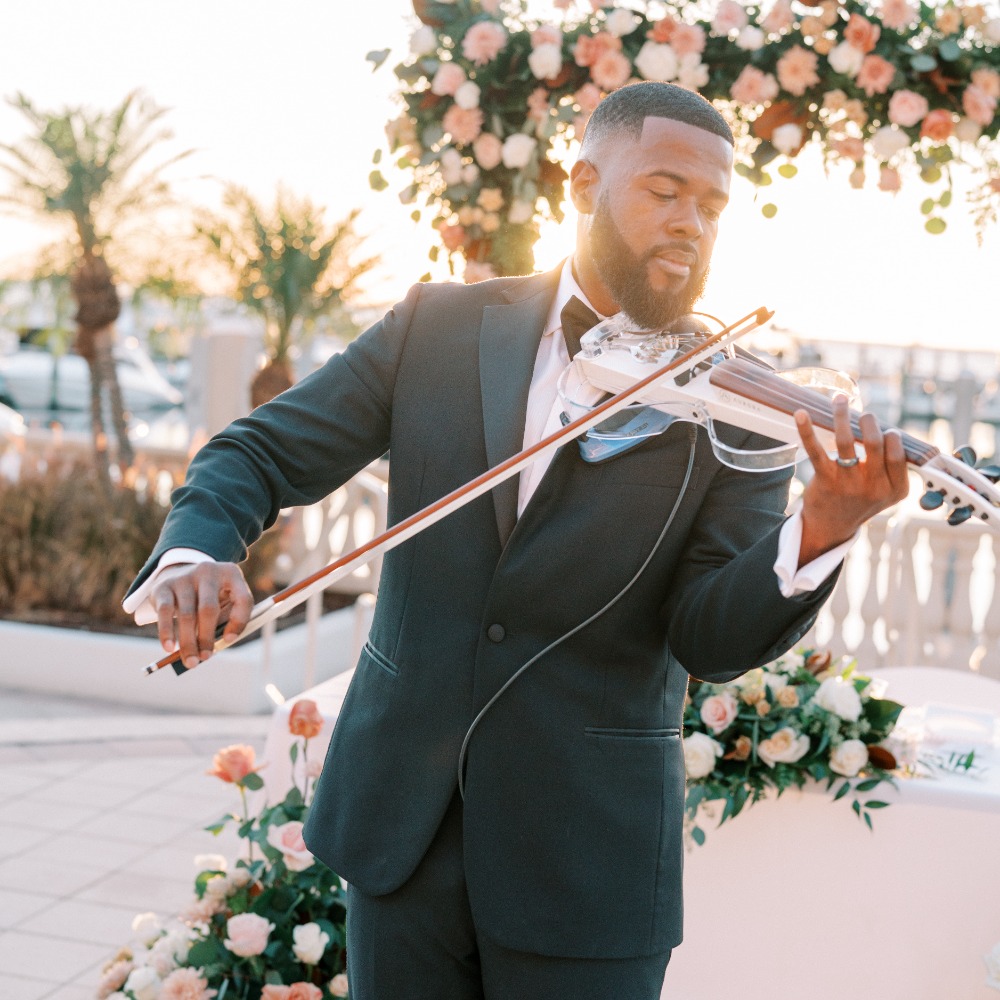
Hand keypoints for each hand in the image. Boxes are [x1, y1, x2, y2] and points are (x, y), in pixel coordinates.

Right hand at [152, 562, 253, 668]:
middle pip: (209, 609)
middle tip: (205, 658)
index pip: (242, 599)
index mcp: (231, 574)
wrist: (180, 573)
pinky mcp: (164, 586)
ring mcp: (185, 577)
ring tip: (191, 661)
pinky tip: (169, 648)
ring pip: (187, 615)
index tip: (229, 640)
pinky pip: (165, 612)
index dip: (239, 622)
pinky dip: (167, 632)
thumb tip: (211, 650)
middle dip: (207, 638)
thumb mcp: (225, 602)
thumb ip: (225, 623)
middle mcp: (208, 571)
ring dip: (188, 642)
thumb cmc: (210, 596)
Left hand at [794, 395, 908, 567]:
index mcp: (894, 489)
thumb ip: (894, 467)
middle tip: (864, 415)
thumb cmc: (861, 500)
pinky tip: (801, 414)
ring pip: (847, 441)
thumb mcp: (887, 491)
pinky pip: (816, 450)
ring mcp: (848, 483)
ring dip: (843, 415)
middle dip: (869, 421)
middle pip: (875, 443)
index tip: (887, 430)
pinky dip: (807, 430)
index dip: (893, 437)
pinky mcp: (825, 480)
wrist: (831, 527)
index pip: (899, 455)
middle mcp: (873, 487)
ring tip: (839, 400)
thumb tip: (890, 428)